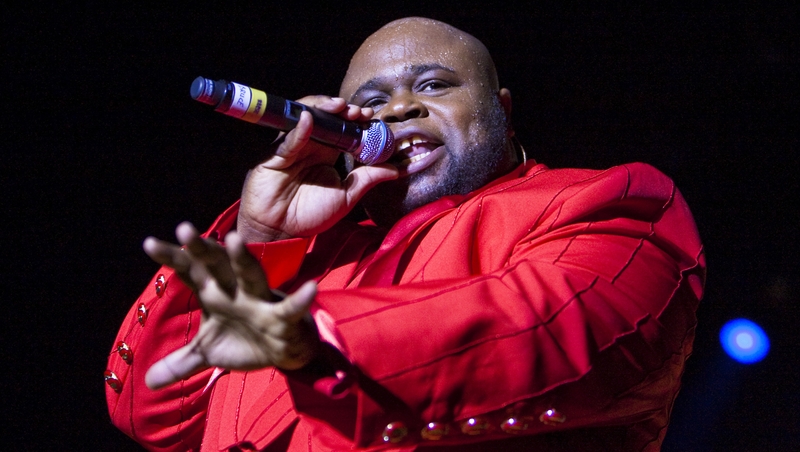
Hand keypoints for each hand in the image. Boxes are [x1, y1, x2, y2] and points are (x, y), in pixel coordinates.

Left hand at [142, 222, 319, 389]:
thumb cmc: (245, 341)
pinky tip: (310, 289)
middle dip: (202, 248)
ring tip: (235, 238)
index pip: (190, 271)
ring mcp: (259, 301)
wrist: (285, 350)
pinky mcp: (283, 317)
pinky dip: (301, 299)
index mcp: (214, 293)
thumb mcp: (209, 353)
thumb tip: (147, 381)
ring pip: (251, 275)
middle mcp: (235, 291)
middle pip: (216, 264)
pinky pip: (291, 308)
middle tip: (184, 230)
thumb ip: (180, 363)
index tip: (149, 243)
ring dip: (243, 259)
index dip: (171, 257)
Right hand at [237, 96, 397, 242]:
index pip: (344, 129)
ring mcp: (293, 147)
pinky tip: (310, 119)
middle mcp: (310, 145)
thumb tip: (398, 169)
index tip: (372, 118)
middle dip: (343, 111)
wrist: (282, 231)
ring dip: (323, 110)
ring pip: (306, 120)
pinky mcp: (275, 156)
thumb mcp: (348, 195)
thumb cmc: (311, 214)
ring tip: (339, 107)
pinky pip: (288, 139)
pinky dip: (299, 128)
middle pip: (327, 118)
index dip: (357, 121)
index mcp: (327, 152)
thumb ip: (369, 178)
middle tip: (359, 112)